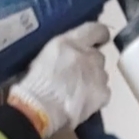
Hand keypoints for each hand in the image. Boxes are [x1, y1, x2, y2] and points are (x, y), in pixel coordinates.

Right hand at [7, 22, 109, 136]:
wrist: (39, 108)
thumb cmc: (34, 84)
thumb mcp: (43, 57)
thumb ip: (61, 52)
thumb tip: (67, 55)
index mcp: (70, 42)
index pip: (96, 30)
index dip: (99, 35)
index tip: (99, 39)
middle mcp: (88, 55)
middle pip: (97, 56)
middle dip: (90, 64)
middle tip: (77, 74)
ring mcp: (98, 75)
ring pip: (101, 75)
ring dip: (93, 80)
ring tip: (77, 92)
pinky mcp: (102, 94)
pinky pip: (104, 92)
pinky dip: (96, 97)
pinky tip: (83, 102)